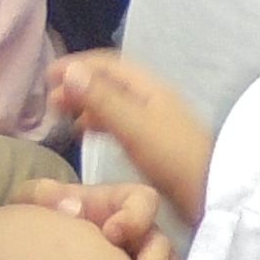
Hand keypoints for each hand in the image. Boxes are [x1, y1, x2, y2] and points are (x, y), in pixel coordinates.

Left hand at [31, 174, 181, 259]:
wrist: (34, 258)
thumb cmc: (40, 221)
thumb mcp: (32, 201)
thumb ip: (43, 195)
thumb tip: (73, 208)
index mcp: (116, 204)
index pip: (143, 200)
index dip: (135, 216)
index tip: (110, 234)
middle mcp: (137, 232)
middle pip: (160, 243)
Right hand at [46, 52, 214, 227]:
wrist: (211, 195)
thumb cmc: (173, 158)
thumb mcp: (134, 127)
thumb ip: (102, 100)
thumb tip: (70, 71)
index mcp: (149, 87)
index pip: (108, 64)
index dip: (77, 65)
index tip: (48, 75)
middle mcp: (151, 99)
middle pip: (110, 82)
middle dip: (79, 85)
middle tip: (50, 101)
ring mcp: (153, 122)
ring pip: (113, 103)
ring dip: (87, 104)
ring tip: (63, 117)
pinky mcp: (153, 145)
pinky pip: (119, 123)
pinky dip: (98, 123)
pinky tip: (88, 136)